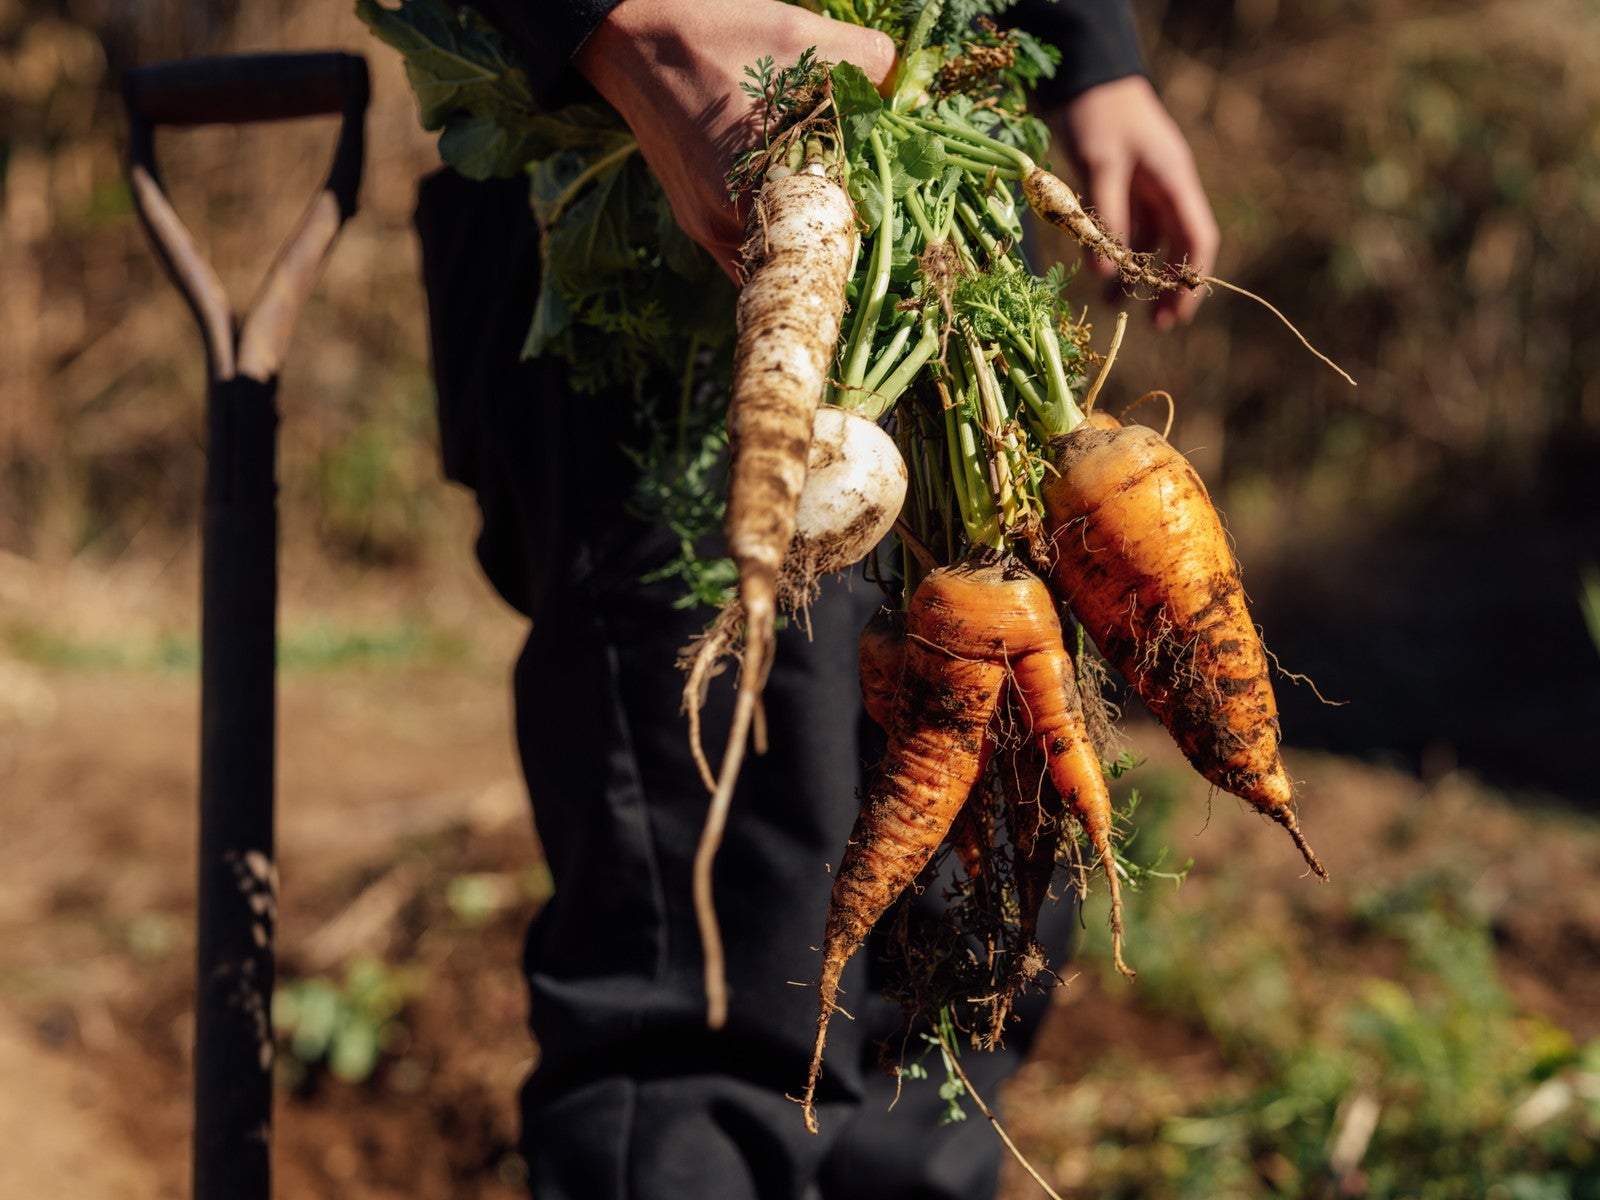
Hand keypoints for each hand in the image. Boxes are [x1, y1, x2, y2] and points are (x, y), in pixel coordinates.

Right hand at [575, 0, 895, 281]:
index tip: (898, 229)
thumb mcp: (799, 36)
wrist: (633, 38)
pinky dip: (777, 240)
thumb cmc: (716, 35)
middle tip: (881, 226)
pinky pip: (748, 253)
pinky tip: (800, 210)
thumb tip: (913, 96)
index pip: (824, 241)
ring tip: (841, 216)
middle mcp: (722, 226)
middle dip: (839, 243)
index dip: (865, 235)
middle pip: (799, 260)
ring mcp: (706, 231)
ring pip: (774, 263)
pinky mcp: (695, 224)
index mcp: (751, 187)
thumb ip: (868, 64)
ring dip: (806, 245)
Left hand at [1047, 75, 1219, 328]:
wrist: (1086, 79)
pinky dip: (1114, 255)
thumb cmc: (1099, 115)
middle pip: (1179, 248)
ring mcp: (1146, 191)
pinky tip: (1098, 277)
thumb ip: (1104, 217)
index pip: (1198, 238)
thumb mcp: (1101, 164)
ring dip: (1136, 275)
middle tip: (1154, 326)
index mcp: (1175, 182)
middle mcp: (1166, 190)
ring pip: (1149, 243)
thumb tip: (1105, 275)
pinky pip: (1125, 230)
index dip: (1192, 279)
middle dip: (1169, 287)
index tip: (1178, 313)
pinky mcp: (1123, 190)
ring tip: (1114, 307)